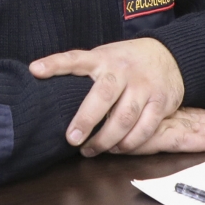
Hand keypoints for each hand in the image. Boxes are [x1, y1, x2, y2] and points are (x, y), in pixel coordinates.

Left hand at [32, 38, 204, 156]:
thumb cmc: (125, 62)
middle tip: (72, 139)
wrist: (169, 54)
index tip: (35, 70)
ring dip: (106, 139)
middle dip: (86, 120)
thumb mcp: (104, 57)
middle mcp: (122, 71)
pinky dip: (130, 143)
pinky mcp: (160, 102)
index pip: (75, 58)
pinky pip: (144, 128)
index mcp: (102, 58)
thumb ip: (83, 71)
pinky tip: (117, 149)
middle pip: (102, 96)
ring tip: (90, 150)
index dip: (54, 64)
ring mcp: (143, 86)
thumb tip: (45, 84)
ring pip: (124, 118)